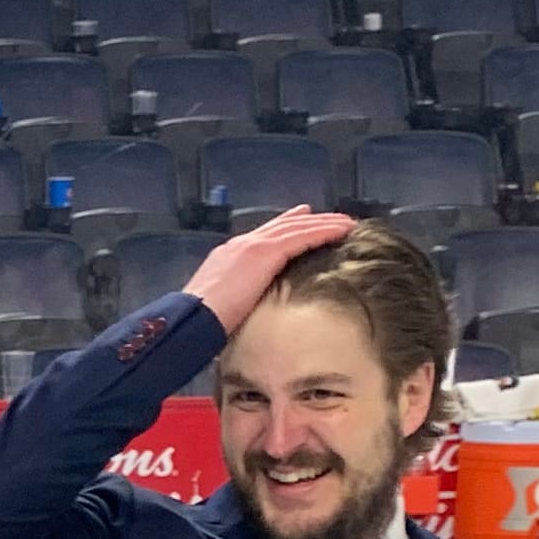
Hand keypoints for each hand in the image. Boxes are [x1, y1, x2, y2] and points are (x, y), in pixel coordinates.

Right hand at [184, 203, 354, 332]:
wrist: (192, 318)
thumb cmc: (202, 321)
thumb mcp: (224, 304)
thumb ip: (240, 297)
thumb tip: (253, 308)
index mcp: (230, 256)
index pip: (263, 236)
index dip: (286, 226)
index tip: (303, 220)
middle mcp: (241, 244)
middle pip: (283, 225)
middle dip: (309, 220)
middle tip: (332, 217)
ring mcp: (253, 246)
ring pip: (296, 227)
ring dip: (324, 223)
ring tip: (346, 223)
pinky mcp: (265, 252)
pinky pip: (302, 236)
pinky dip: (324, 231)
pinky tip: (342, 230)